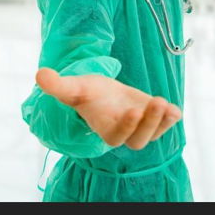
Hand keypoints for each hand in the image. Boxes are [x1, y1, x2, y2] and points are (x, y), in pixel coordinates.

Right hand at [35, 67, 181, 149]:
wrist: (104, 92)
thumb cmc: (88, 93)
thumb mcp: (74, 87)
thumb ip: (58, 85)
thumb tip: (39, 74)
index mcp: (105, 129)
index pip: (117, 137)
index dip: (126, 127)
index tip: (133, 110)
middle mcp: (125, 132)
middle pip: (139, 139)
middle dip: (149, 123)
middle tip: (156, 101)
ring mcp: (141, 126)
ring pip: (155, 133)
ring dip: (162, 120)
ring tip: (165, 103)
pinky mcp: (153, 117)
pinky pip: (166, 123)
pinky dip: (171, 117)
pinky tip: (175, 109)